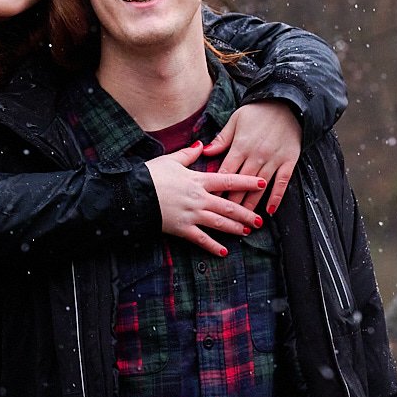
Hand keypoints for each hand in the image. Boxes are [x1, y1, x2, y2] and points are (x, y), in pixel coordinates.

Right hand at [146, 143, 266, 256]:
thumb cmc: (151, 175)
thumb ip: (188, 154)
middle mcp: (199, 198)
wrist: (134, 193)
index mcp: (197, 180)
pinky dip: (213, 246)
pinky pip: (201, 239)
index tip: (262, 183)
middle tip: (260, 219)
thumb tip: (201, 144)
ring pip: (219, 222)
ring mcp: (192, 214)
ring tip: (247, 232)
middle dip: (246, 213)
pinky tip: (224, 252)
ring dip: (235, 228)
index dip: (247, 182)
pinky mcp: (182, 228)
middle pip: (228, 205)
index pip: (228, 179)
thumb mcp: (170, 160)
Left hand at [202, 100, 300, 214]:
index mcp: (241, 146)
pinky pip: (282, 183)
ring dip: (252, 205)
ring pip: (260, 187)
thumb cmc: (258, 111)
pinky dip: (277, 197)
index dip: (217, 187)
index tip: (210, 201)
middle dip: (232, 202)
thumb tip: (205, 151)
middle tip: (224, 218)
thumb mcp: (236, 120)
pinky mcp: (288, 161)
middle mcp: (256, 155)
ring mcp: (273, 159)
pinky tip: (270, 210)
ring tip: (244, 221)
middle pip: (241, 184)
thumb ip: (222, 138)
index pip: (226, 172)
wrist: (287, 103)